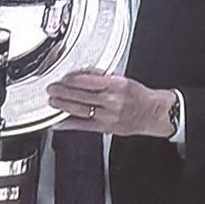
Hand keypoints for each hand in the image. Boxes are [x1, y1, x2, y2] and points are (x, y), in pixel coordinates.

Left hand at [49, 72, 174, 136]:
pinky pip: (83, 126)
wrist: (153, 113)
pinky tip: (58, 121)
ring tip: (52, 102)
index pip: (90, 81)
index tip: (62, 78)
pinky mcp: (105, 128)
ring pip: (80, 111)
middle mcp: (112, 101)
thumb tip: (82, 75)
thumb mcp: (123, 80)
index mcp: (117, 85)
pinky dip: (68, 123)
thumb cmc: (138, 96)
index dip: (72, 80)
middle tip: (52, 88)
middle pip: (82, 96)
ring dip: (63, 106)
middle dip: (63, 92)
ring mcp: (108, 116)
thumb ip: (103, 79)